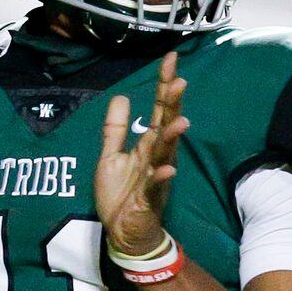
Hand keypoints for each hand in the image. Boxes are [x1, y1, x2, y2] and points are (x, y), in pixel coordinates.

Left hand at [94, 52, 188, 258]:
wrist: (123, 232)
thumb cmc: (120, 194)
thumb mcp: (110, 156)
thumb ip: (115, 128)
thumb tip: (121, 96)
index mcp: (148, 144)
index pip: (159, 109)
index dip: (163, 85)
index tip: (170, 58)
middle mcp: (157, 157)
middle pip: (167, 125)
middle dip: (173, 105)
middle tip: (179, 81)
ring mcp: (156, 177)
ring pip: (166, 154)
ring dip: (173, 138)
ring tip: (180, 122)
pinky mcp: (150, 199)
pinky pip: (157, 186)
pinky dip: (162, 177)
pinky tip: (167, 168)